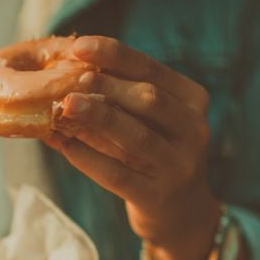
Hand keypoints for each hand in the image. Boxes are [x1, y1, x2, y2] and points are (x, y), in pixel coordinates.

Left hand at [47, 35, 221, 259]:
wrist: (180, 213)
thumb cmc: (155, 154)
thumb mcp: (151, 122)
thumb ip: (122, 98)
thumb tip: (65, 73)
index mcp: (194, 101)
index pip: (152, 69)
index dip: (115, 55)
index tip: (79, 46)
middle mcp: (195, 131)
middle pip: (149, 99)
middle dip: (106, 86)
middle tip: (68, 81)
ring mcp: (180, 167)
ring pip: (136, 136)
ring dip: (97, 118)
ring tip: (64, 106)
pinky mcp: (158, 197)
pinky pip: (119, 175)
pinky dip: (89, 158)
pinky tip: (64, 146)